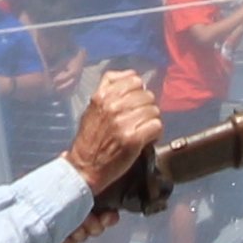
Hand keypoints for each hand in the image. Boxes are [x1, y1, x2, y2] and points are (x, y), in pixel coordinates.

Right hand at [67, 67, 161, 190]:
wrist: (85, 166)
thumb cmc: (90, 138)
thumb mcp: (93, 106)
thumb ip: (109, 88)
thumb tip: (132, 76)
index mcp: (102, 95)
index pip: (134, 80)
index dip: (138, 92)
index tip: (135, 103)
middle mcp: (112, 106)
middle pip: (147, 95)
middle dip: (146, 108)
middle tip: (139, 120)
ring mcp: (123, 122)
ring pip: (154, 110)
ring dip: (151, 122)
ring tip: (141, 131)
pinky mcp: (133, 139)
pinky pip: (157, 126)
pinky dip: (155, 134)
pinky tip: (146, 139)